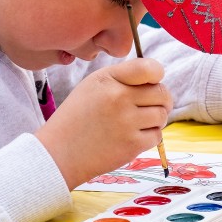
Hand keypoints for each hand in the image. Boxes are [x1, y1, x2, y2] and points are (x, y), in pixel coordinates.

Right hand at [35, 58, 172, 188]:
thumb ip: (123, 78)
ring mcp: (126, 122)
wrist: (59, 152)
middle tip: (149, 106)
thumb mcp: (92, 86)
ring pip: (162, 115)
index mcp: (108, 79)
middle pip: (162, 93)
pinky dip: (149, 137)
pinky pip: (157, 136)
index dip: (157, 75)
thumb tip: (156, 80)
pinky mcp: (131, 145)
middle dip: (161, 100)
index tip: (152, 82)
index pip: (150, 68)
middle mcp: (119, 98)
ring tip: (137, 123)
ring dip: (155, 120)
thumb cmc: (77, 117)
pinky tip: (132, 136)